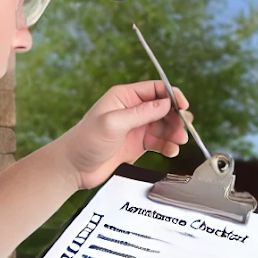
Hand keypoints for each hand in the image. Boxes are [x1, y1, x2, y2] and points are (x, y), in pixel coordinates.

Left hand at [51, 81, 192, 189]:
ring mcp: (136, 128)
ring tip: (178, 143)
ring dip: (174, 133)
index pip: (155, 89)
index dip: (172, 96)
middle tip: (181, 131)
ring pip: (164, 126)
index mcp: (124, 97)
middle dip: (176, 119)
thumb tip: (166, 104)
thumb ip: (141, 113)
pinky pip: (159, 142)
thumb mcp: (113, 123)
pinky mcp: (137, 144)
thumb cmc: (86, 141)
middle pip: (164, 109)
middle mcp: (132, 110)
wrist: (73, 167)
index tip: (183, 107)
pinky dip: (168, 146)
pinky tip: (170, 151)